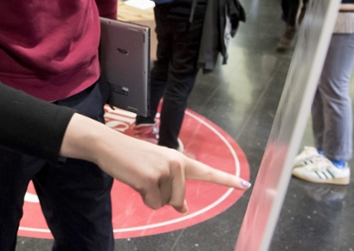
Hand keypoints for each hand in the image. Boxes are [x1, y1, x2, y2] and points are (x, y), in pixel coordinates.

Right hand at [60, 114, 248, 212]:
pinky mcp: (151, 179)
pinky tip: (135, 180)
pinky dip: (143, 198)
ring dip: (151, 196)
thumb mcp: (156, 170)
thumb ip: (173, 186)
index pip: (206, 172)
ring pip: (166, 203)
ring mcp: (165, 171)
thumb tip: (183, 209)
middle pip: (179, 200)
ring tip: (140, 177)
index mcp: (179, 159)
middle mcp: (176, 164)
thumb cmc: (132, 158)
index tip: (244, 185)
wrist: (109, 146)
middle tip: (146, 178)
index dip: (226, 180)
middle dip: (163, 196)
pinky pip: (153, 203)